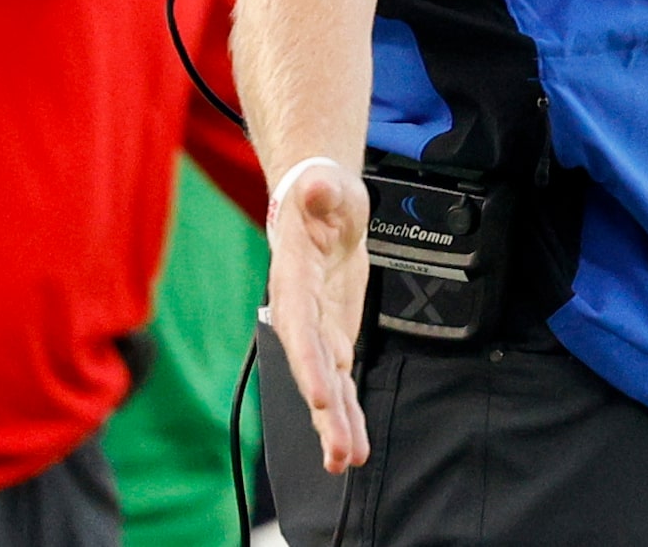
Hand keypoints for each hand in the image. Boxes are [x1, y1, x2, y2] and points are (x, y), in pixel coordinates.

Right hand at [268, 158, 373, 473]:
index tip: (319, 394)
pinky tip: (354, 445)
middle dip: (324, 412)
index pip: (299, 327)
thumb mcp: (324, 186)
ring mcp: (316, 329)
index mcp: (293, 281)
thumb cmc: (320, 195)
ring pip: (326, 384)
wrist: (318, 205)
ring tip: (346, 461)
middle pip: (312, 368)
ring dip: (336, 423)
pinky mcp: (333, 336)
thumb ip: (321, 192)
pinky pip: (340, 380)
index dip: (307, 361)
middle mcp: (299, 314)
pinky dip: (347, 411)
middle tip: (338, 452)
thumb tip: (317, 186)